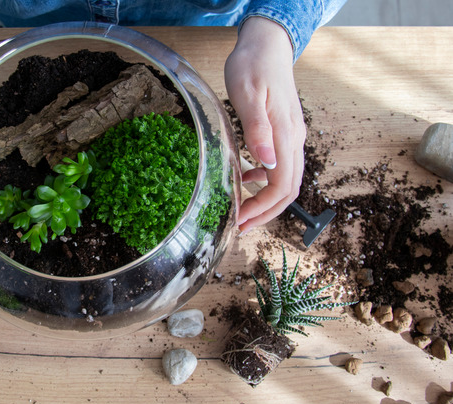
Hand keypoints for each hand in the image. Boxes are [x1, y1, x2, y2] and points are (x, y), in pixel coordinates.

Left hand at [224, 17, 305, 233]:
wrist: (267, 45)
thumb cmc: (253, 66)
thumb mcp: (248, 96)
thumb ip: (257, 130)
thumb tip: (267, 165)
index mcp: (286, 135)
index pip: (282, 186)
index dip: (263, 209)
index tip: (240, 221)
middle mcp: (294, 139)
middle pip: (288, 190)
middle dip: (266, 213)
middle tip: (240, 227)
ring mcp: (291, 136)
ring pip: (286, 180)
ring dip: (266, 200)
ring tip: (242, 211)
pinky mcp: (284, 132)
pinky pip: (280, 165)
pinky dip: (265, 180)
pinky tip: (245, 179)